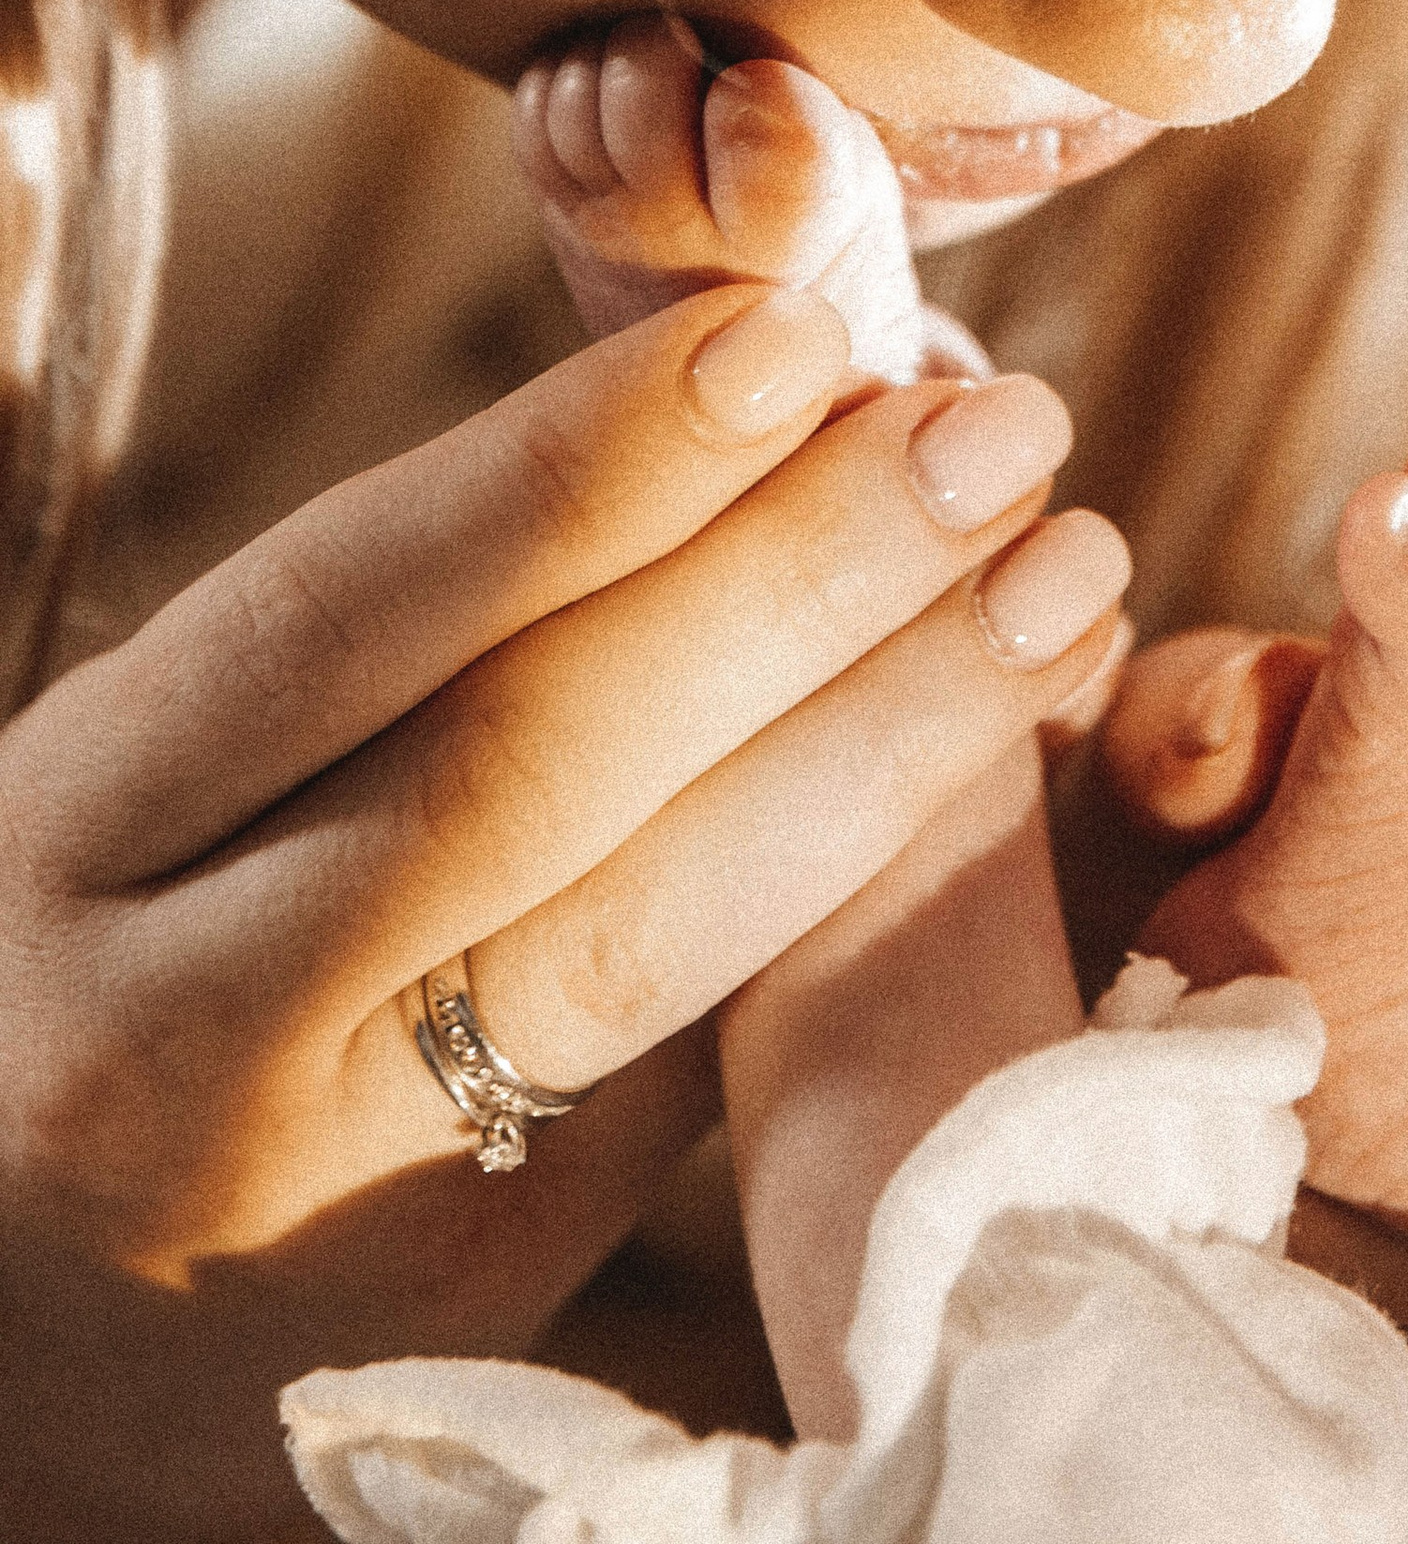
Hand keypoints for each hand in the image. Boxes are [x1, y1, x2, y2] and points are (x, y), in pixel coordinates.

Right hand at [0, 285, 1126, 1539]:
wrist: (18, 1318)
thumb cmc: (120, 946)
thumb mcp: (169, 766)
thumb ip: (409, 624)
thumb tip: (759, 391)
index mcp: (77, 834)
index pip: (349, 612)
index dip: (585, 464)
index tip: (796, 330)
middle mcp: (179, 1030)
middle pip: (532, 771)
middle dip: (798, 578)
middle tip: (1001, 427)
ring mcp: (327, 1198)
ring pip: (649, 942)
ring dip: (892, 737)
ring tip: (1063, 576)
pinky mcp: (475, 1309)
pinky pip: (698, 1061)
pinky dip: (864, 887)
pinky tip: (1007, 754)